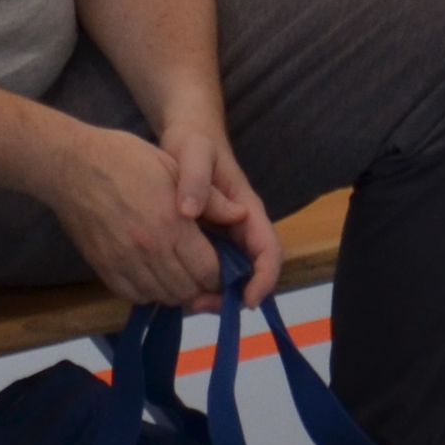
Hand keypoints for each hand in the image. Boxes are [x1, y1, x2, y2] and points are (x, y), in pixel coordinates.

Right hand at [43, 125, 250, 311]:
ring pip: (163, 297)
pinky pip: (135, 296)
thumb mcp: (172, 167)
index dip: (220, 274)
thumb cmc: (124, 159)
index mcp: (172, 224)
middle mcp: (150, 250)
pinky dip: (150, 293)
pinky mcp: (104, 268)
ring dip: (177, 292)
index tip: (221, 267)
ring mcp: (125, 262)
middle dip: (202, 288)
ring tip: (181, 277)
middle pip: (188, 290)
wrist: (70, 166)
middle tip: (203, 277)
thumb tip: (240, 215)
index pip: (208, 271)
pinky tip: (154, 278)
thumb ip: (209, 197)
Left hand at [155, 124, 282, 313]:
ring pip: (230, 274)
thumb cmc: (194, 144)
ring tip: (188, 303)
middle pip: (251, 271)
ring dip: (215, 293)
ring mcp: (225, 235)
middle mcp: (241, 228)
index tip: (247, 300)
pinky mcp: (206, 239)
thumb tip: (189, 212)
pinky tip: (175, 287)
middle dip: (234, 295)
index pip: (269, 251)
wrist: (185, 138)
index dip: (264, 279)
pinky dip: (198, 282)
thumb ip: (195, 180)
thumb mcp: (194, 153)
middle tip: (204, 307)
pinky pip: (209, 267)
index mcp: (247, 211)